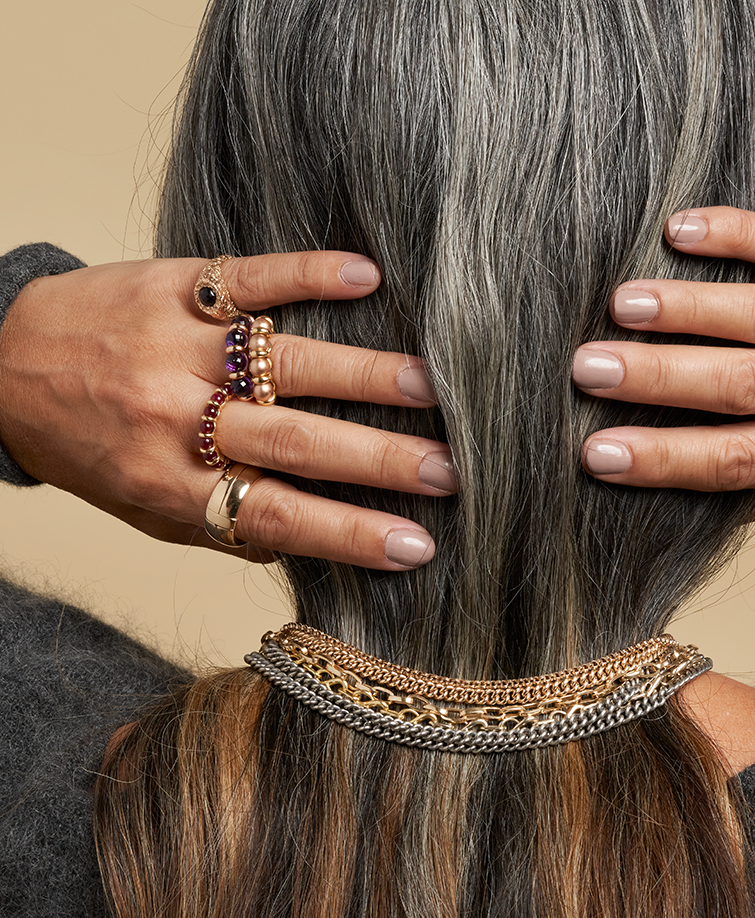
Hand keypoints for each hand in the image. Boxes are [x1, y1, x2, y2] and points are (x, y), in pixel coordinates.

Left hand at [0, 252, 453, 567]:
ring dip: (365, 373)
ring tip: (433, 387)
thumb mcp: (145, 510)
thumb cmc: (90, 448)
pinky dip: (308, 274)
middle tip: (450, 470)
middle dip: (380, 459)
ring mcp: (177, 348)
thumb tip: (306, 540)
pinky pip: (248, 279)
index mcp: (170, 485)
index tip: (416, 546)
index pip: (276, 516)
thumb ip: (223, 525)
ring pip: (286, 361)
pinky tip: (365, 276)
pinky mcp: (176, 287)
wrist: (2, 365)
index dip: (349, 534)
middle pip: (295, 442)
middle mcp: (176, 418)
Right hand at [573, 207, 754, 515]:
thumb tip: (672, 499)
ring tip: (623, 306)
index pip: (737, 458)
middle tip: (590, 370)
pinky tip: (681, 232)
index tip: (597, 454)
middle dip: (660, 379)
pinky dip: (738, 235)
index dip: (664, 459)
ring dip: (690, 310)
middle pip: (745, 385)